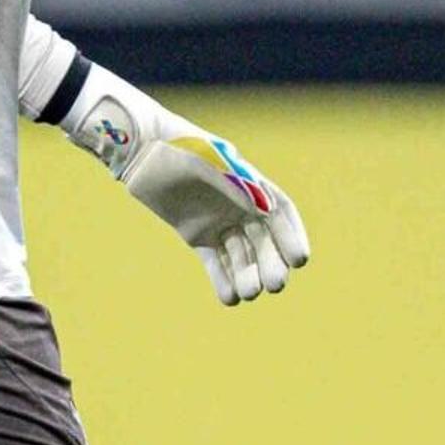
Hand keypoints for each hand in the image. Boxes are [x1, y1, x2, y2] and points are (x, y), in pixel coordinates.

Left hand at [124, 121, 311, 304]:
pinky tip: (229, 298)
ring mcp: (219, 222)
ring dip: (248, 276)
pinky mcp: (196, 235)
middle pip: (264, 241)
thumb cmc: (182, 146)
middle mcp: (240, 206)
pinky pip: (214, 261)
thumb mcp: (213, 160)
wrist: (144, 150)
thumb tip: (267, 209)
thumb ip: (238, 182)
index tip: (300, 260)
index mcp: (251, 185)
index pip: (280, 215)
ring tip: (250, 293)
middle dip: (272, 263)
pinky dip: (222, 279)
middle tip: (276, 285)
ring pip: (240, 255)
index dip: (292, 237)